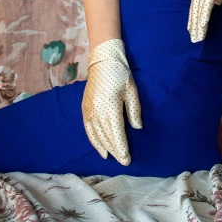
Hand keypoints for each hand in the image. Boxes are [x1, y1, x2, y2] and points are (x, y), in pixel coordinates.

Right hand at [82, 38, 142, 164]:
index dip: (121, 149)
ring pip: (96, 135)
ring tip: (110, 157)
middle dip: (115, 151)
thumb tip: (137, 128)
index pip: (116, 134)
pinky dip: (93, 140)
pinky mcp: (84, 108)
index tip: (127, 160)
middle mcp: (97, 111)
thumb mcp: (132, 90)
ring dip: (103, 147)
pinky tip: (98, 147)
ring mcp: (88, 110)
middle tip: (122, 161)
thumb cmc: (121, 74)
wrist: (102, 60)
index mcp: (110, 107)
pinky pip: (87, 128)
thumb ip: (134, 110)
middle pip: (106, 137)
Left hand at [187, 0, 221, 42]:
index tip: (194, 28)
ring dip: (197, 23)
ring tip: (197, 37)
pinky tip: (202, 26)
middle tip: (193, 38)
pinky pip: (206, 2)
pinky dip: (203, 15)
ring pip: (199, 5)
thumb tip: (216, 3)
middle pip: (195, 4)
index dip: (196, 14)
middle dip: (194, 22)